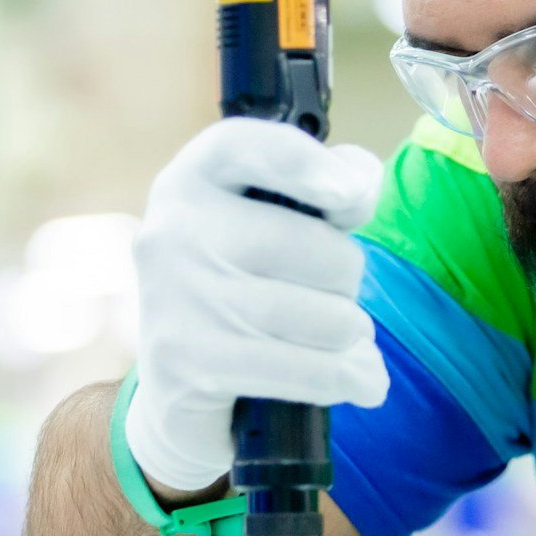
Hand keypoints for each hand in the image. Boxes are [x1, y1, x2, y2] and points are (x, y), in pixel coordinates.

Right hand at [124, 118, 386, 494]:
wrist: (176, 386)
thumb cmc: (242, 286)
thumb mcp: (275, 222)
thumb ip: (327, 185)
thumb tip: (358, 188)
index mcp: (194, 179)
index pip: (245, 148)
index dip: (304, 166)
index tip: (353, 195)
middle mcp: (174, 230)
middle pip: (318, 249)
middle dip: (348, 280)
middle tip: (330, 295)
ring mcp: (178, 299)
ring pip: (326, 317)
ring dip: (352, 336)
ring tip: (337, 340)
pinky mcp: (190, 365)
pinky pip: (311, 370)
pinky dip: (352, 378)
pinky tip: (361, 380)